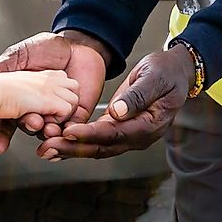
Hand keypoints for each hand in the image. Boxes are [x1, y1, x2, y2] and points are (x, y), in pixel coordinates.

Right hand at [0, 31, 108, 153]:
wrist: (77, 43)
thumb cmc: (47, 46)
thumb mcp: (16, 57)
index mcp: (22, 97)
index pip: (7, 121)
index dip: (0, 135)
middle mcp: (38, 107)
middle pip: (29, 126)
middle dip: (29, 126)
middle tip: (30, 119)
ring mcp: (57, 110)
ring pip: (50, 129)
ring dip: (48, 130)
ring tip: (46, 126)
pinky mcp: (78, 111)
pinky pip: (73, 127)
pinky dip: (68, 130)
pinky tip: (63, 129)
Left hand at [38, 45, 193, 159]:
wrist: (176, 72)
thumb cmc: (167, 72)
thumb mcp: (155, 77)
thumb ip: (138, 95)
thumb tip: (118, 112)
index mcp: (149, 125)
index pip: (115, 134)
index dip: (90, 135)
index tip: (68, 131)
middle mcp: (138, 136)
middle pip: (103, 148)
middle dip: (74, 148)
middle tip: (48, 146)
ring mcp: (129, 135)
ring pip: (97, 148)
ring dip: (72, 149)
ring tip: (46, 148)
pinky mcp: (120, 129)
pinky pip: (97, 140)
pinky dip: (78, 142)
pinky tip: (59, 142)